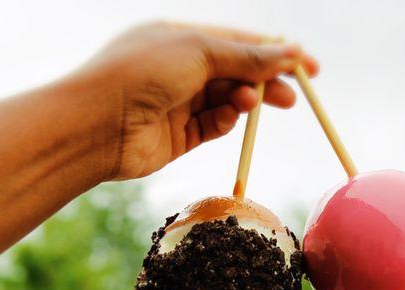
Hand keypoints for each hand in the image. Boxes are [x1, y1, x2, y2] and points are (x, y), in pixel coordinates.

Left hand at [82, 22, 318, 180]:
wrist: (96, 125)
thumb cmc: (141, 72)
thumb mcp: (199, 52)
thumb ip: (246, 56)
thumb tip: (290, 51)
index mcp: (183, 39)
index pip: (239, 43)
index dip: (275, 53)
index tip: (308, 65)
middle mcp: (183, 69)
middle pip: (238, 74)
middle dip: (266, 82)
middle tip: (293, 96)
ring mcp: (182, 102)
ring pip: (229, 101)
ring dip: (244, 101)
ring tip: (250, 102)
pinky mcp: (181, 134)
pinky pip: (215, 125)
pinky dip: (225, 121)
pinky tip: (226, 117)